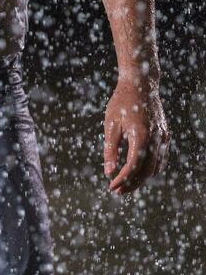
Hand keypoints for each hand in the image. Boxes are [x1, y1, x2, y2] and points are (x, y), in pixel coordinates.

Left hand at [104, 78, 169, 194]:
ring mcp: (163, 137)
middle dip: (131, 184)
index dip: (122, 180)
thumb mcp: (111, 124)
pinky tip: (139, 172)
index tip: (111, 186)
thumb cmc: (121, 102)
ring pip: (155, 168)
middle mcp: (155, 139)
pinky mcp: (165, 135)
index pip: (133, 167)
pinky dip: (151, 169)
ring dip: (141, 178)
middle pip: (146, 172)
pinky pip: (161, 159)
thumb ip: (110, 149)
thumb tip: (108, 172)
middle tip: (117, 191)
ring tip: (125, 183)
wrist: (140, 83)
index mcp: (141, 136)